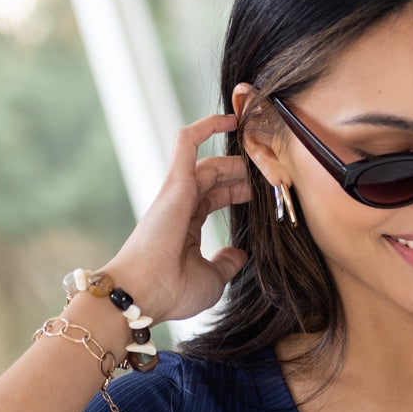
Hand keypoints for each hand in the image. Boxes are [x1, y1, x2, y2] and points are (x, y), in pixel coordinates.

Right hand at [101, 112, 251, 323]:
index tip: (260, 191)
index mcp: (184, 226)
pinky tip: (229, 119)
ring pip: (206, 162)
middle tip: (267, 171)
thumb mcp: (212, 279)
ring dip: (233, 158)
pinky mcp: (174, 182)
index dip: (235, 191)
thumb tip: (239, 254)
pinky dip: (206, 127)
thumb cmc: (172, 290)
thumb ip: (226, 263)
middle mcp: (178, 206)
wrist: (146, 292)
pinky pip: (187, 143)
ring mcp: (175, 193)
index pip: (213, 198)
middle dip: (239, 173)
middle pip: (212, 177)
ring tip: (259, 152)